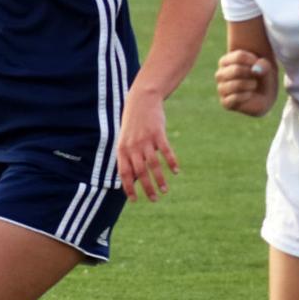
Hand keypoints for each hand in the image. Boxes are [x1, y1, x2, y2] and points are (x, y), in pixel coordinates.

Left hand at [116, 84, 178, 202]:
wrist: (141, 100)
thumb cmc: (133, 123)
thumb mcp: (125, 139)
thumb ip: (128, 156)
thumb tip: (132, 178)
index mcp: (123, 149)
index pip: (124, 173)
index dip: (129, 188)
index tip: (135, 200)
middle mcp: (133, 146)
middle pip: (140, 172)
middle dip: (147, 188)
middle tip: (154, 199)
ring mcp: (146, 140)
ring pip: (153, 165)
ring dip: (160, 179)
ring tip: (165, 190)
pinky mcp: (158, 133)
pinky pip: (166, 151)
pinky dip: (171, 162)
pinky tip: (176, 171)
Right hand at [215, 50, 275, 115]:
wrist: (263, 96)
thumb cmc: (261, 77)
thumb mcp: (266, 67)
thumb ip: (263, 65)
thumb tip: (255, 70)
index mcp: (225, 61)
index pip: (239, 56)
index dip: (252, 60)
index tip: (258, 63)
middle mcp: (220, 74)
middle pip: (236, 70)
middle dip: (250, 73)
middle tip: (255, 75)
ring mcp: (221, 89)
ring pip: (235, 85)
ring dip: (249, 85)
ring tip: (253, 85)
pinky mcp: (225, 103)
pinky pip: (234, 98)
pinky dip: (246, 96)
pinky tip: (249, 94)